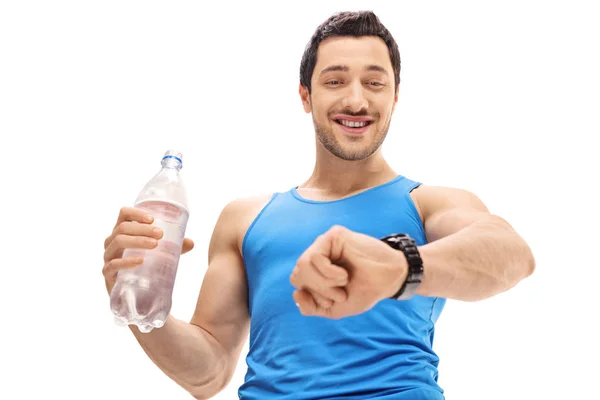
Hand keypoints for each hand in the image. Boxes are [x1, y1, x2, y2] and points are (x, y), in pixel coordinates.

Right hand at [102, 207, 194, 294]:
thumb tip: (191, 242)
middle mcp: (112, 242)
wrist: (136, 297)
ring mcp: (108, 257)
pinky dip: (127, 261)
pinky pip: (113, 264)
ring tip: (155, 244)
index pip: (123, 214)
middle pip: (122, 228)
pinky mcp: (107, 274)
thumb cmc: (146, 268)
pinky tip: (140, 260)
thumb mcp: (161, 255)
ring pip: (117, 242)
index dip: (136, 213)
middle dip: (143, 228)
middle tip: (160, 234)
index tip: (152, 218)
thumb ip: (175, 248)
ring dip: (137, 240)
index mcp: (123, 232)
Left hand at [290, 225, 406, 319]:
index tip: (334, 300)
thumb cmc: (365, 290)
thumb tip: (296, 293)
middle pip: (296, 275)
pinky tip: (344, 274)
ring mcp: (325, 243)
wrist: (389, 280)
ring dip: (324, 282)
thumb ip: (312, 307)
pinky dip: (328, 272)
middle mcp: (318, 254)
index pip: (297, 282)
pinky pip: (315, 257)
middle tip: (340, 293)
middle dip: (318, 290)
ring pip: (302, 265)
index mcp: (315, 269)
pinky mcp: (333, 235)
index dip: (312, 297)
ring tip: (343, 282)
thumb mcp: (335, 307)